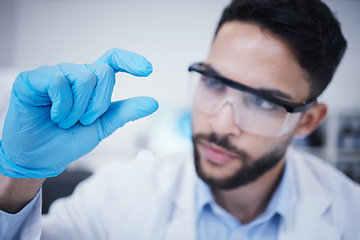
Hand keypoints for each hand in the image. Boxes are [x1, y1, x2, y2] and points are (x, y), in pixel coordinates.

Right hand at [0, 48, 158, 177]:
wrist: (40, 158)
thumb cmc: (68, 140)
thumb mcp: (102, 126)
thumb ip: (125, 112)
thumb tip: (153, 103)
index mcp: (91, 83)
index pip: (112, 60)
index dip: (130, 60)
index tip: (148, 70)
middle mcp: (73, 74)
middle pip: (103, 72)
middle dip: (99, 104)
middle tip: (83, 121)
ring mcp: (53, 73)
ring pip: (83, 77)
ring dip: (78, 109)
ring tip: (64, 120)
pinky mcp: (33, 79)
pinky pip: (59, 83)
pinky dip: (61, 106)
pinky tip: (53, 115)